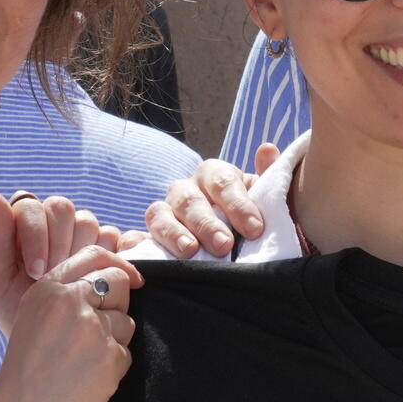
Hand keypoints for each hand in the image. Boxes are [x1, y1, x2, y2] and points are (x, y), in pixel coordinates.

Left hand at [0, 192, 126, 333]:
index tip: (37, 271)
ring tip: (74, 283)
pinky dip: (116, 250)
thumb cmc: (16, 311)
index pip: (31, 206)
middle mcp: (55, 225)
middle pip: (62, 208)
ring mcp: (84, 236)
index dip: (35, 235)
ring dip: (82, 252)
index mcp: (24, 226)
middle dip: (58, 244)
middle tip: (55, 278)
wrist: (48, 344)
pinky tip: (109, 274)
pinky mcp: (109, 250)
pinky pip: (118, 236)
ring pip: (89, 221)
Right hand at [0, 245, 143, 401]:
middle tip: (95, 335)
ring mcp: (91, 328)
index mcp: (46, 289)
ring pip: (126, 319)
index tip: (131, 279)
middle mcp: (69, 301)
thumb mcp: (33, 322)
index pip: (94, 255)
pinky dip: (113, 367)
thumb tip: (115, 277)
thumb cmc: (26, 378)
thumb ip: (65, 296)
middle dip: (117, 304)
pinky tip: (88, 382)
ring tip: (82, 365)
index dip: (117, 265)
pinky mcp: (110, 356)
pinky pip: (126, 352)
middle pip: (119, 281)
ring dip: (114, 340)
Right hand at [143, 145, 278, 258]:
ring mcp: (165, 214)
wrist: (241, 249)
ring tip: (190, 252)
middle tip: (224, 245)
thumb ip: (269, 179)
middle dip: (206, 223)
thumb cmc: (255, 224)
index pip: (222, 181)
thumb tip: (266, 149)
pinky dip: (134, 243)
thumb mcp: (269, 204)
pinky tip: (135, 250)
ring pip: (159, 214)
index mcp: (215, 177)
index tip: (255, 228)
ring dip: (173, 233)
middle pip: (188, 199)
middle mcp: (186, 191)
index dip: (237, 204)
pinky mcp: (150, 239)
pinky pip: (136, 238)